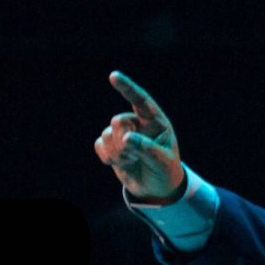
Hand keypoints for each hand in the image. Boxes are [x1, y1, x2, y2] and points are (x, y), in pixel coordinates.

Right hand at [94, 71, 184, 203]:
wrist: (157, 188)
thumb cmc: (165, 171)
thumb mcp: (162, 162)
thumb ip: (146, 149)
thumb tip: (126, 138)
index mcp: (155, 121)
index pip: (141, 100)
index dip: (127, 88)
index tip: (113, 76)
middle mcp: (137, 123)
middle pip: (118, 122)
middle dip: (123, 143)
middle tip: (135, 157)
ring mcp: (123, 133)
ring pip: (107, 135)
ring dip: (117, 154)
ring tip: (131, 161)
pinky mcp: (111, 145)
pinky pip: (99, 145)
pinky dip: (107, 157)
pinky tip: (119, 163)